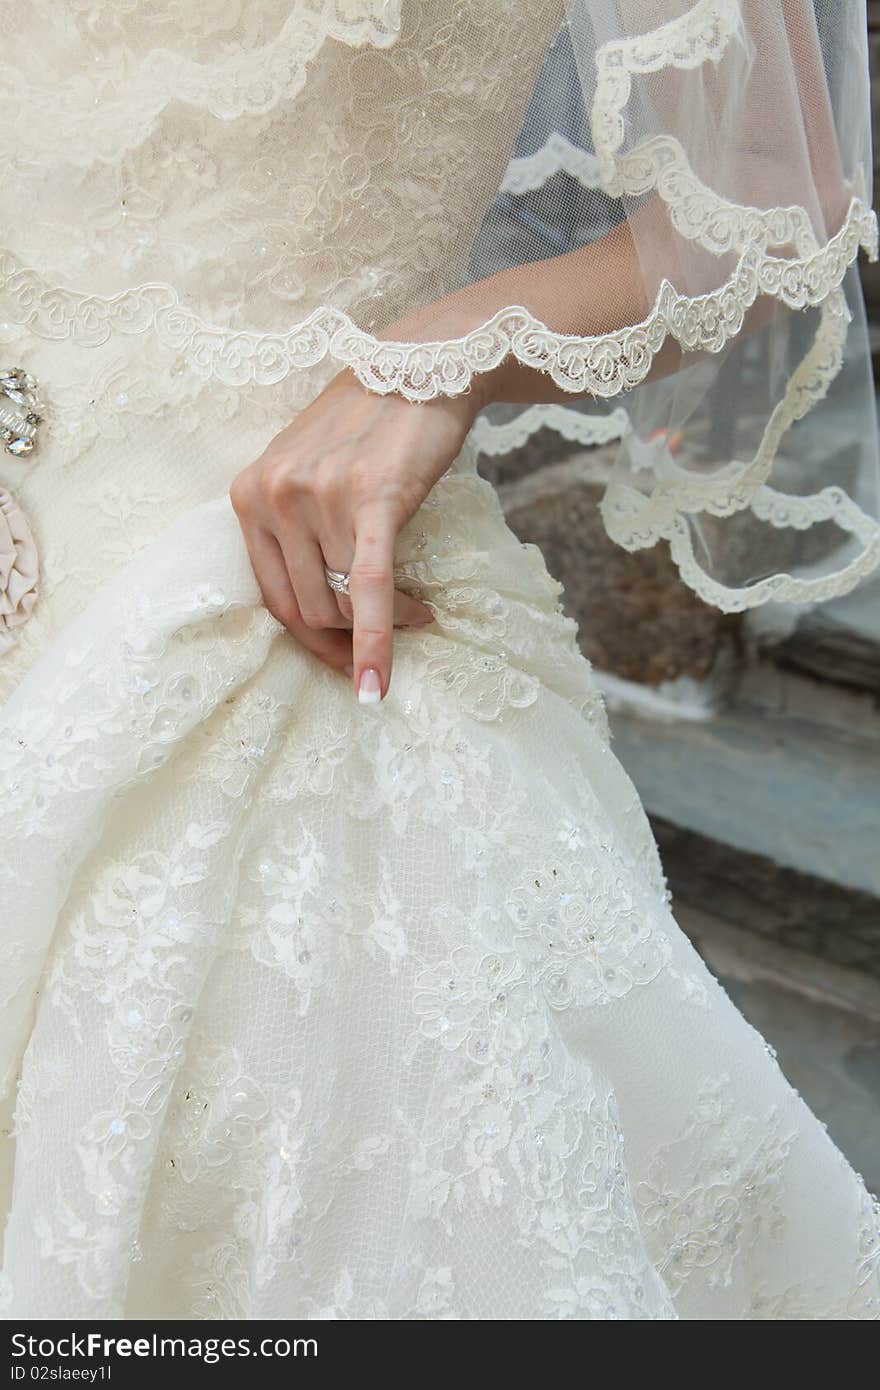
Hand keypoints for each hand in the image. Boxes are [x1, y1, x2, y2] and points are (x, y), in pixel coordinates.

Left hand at [230, 366, 483, 701]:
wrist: (420, 364)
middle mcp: (274, 495)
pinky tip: (383, 680)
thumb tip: (313, 604)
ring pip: (342, 600)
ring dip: (384, 626)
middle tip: (379, 652)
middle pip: (306, 607)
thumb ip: (292, 524)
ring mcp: (318, 496)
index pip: (270, 596)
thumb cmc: (366, 422)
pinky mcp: (369, 498)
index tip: (338, 658)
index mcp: (248, 493)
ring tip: (419, 616)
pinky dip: (377, 641)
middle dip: (344, 643)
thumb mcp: (304, 467)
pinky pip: (370, 587)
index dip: (308, 639)